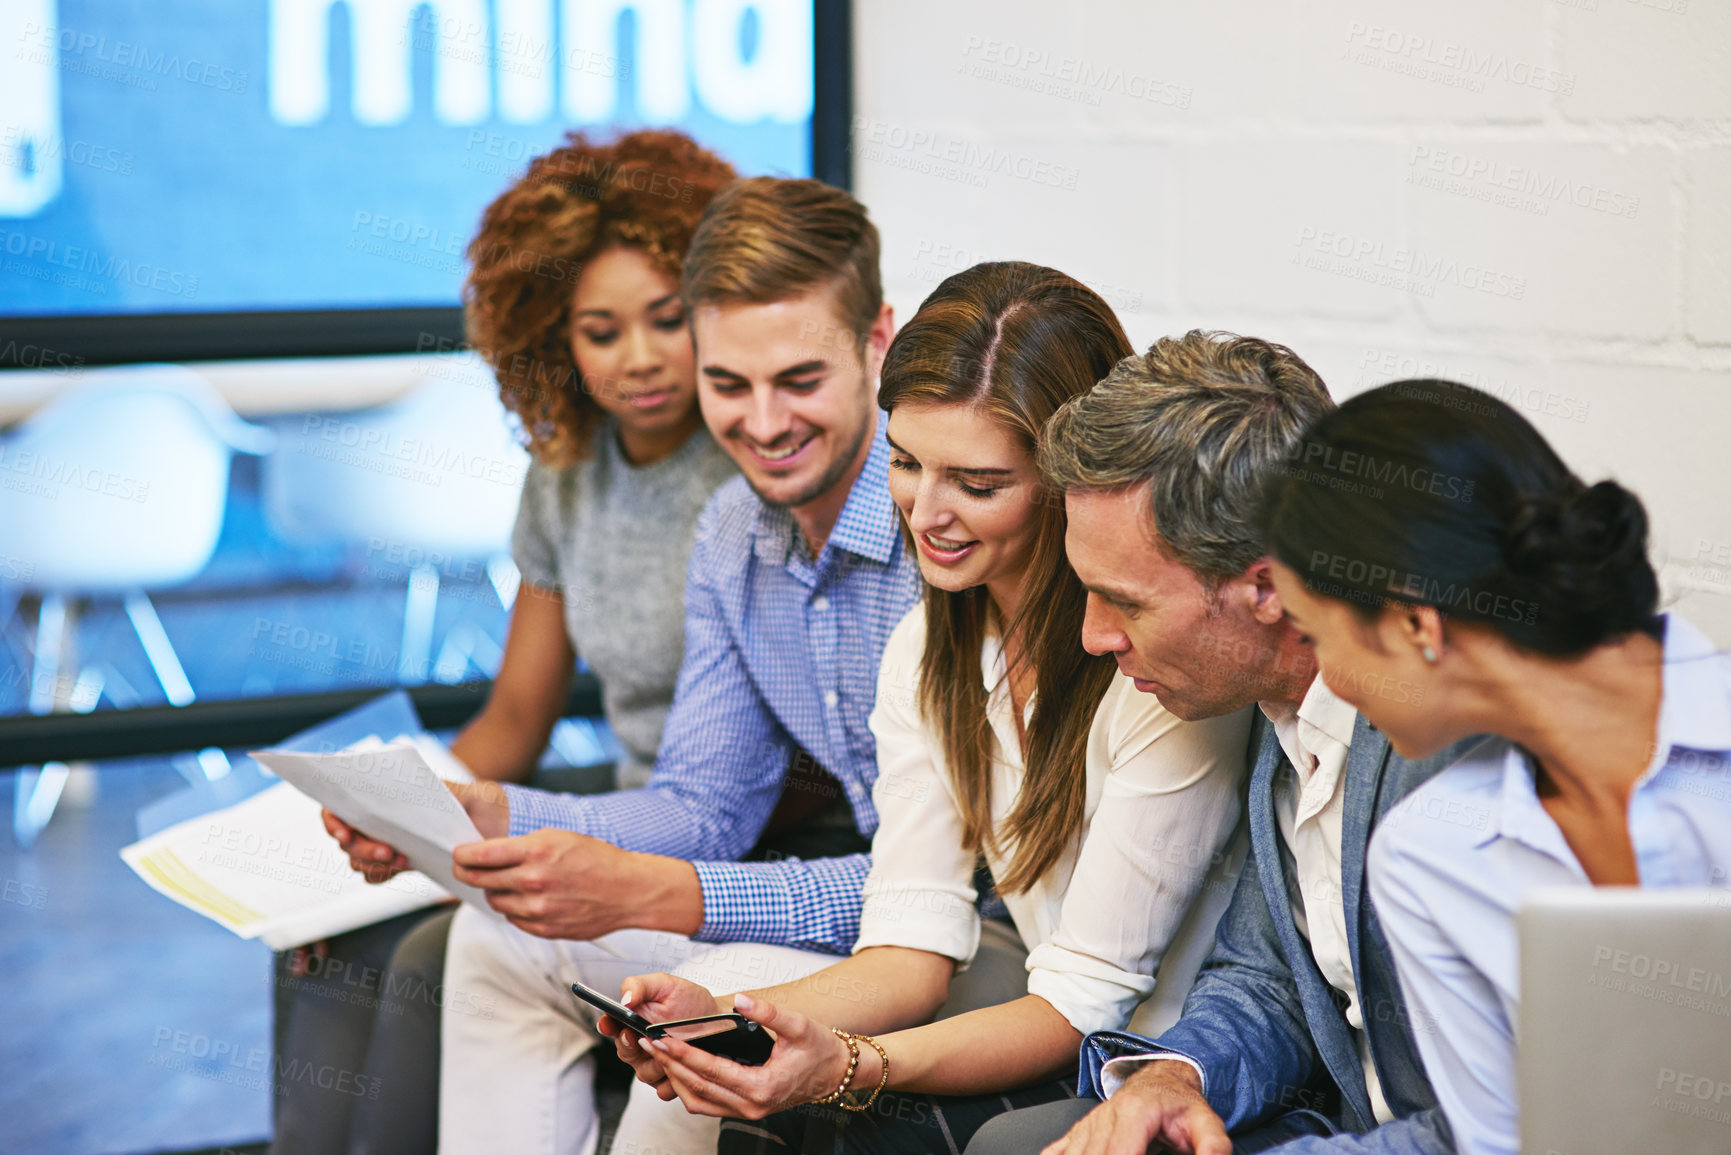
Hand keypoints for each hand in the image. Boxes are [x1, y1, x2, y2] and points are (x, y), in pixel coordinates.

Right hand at [320, 780, 505, 882]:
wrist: (496, 829)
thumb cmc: (482, 802)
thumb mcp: (470, 793)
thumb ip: (453, 793)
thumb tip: (429, 793)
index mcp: (387, 794)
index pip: (340, 804)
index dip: (333, 820)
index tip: (345, 834)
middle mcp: (381, 817)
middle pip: (346, 838)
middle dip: (362, 849)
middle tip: (389, 853)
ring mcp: (387, 839)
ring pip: (357, 859)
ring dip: (372, 864)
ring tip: (403, 860)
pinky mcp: (398, 860)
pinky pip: (374, 874)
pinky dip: (382, 874)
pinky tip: (404, 867)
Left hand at [451, 829, 701, 940]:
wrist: (628, 890)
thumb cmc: (596, 858)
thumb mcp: (557, 836)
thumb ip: (520, 846)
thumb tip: (486, 855)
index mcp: (535, 852)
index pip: (479, 856)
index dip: (461, 855)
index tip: (457, 854)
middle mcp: (532, 882)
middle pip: (479, 880)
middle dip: (467, 872)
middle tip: (464, 868)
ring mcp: (537, 909)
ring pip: (495, 901)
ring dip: (494, 891)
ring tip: (507, 882)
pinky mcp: (544, 929)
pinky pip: (513, 919)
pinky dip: (514, 908)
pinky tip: (528, 898)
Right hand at [596, 974, 728, 1098]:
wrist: (718, 1020)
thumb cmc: (691, 1001)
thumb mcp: (666, 985)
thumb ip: (640, 986)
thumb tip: (624, 998)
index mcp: (633, 1020)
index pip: (611, 1025)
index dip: (607, 1026)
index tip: (609, 1024)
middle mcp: (640, 1043)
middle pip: (624, 1053)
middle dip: (632, 1047)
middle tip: (644, 1037)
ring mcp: (653, 1063)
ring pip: (643, 1074)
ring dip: (657, 1063)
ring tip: (673, 1048)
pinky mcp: (669, 1079)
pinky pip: (662, 1089)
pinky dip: (672, 1080)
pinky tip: (683, 1065)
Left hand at [648, 993, 853, 1120]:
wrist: (837, 1072)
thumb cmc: (820, 1049)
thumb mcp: (798, 1025)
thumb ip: (768, 1012)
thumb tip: (741, 999)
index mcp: (762, 1087)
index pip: (711, 1071)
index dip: (683, 1054)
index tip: (662, 1038)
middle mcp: (752, 1106)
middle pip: (698, 1088)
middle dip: (670, 1064)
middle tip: (648, 1043)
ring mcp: (748, 1112)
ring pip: (699, 1101)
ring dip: (676, 1079)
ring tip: (659, 1055)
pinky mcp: (746, 1110)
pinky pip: (709, 1105)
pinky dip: (690, 1088)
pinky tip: (680, 1069)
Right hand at [1040, 1060, 1229, 1154]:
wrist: (1162, 1077)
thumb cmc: (1181, 1104)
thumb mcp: (1207, 1124)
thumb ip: (1213, 1148)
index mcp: (1135, 1113)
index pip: (1119, 1152)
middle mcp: (1106, 1116)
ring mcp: (1090, 1124)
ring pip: (1074, 1154)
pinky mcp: (1080, 1131)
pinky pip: (1056, 1149)